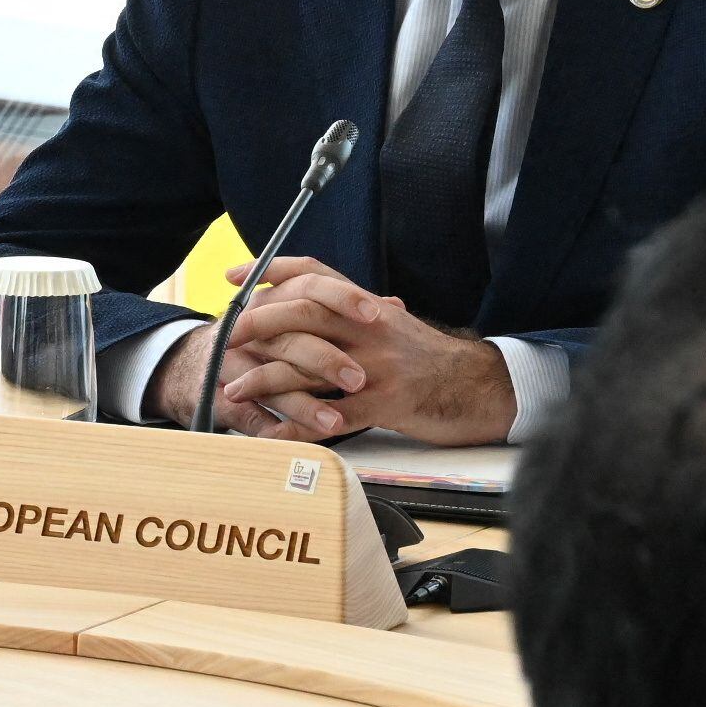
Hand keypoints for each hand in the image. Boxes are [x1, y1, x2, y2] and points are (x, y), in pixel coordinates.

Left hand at [148, 259, 517, 445]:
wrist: (482, 389)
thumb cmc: (432, 360)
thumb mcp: (394, 327)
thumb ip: (360, 313)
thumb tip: (329, 298)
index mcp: (368, 309)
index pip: (315, 275)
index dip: (273, 271)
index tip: (235, 275)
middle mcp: (370, 329)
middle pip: (304, 313)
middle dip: (257, 322)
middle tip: (224, 335)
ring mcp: (377, 366)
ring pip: (310, 365)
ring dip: (266, 379)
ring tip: (234, 389)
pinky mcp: (386, 404)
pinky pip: (333, 415)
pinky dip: (299, 427)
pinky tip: (273, 435)